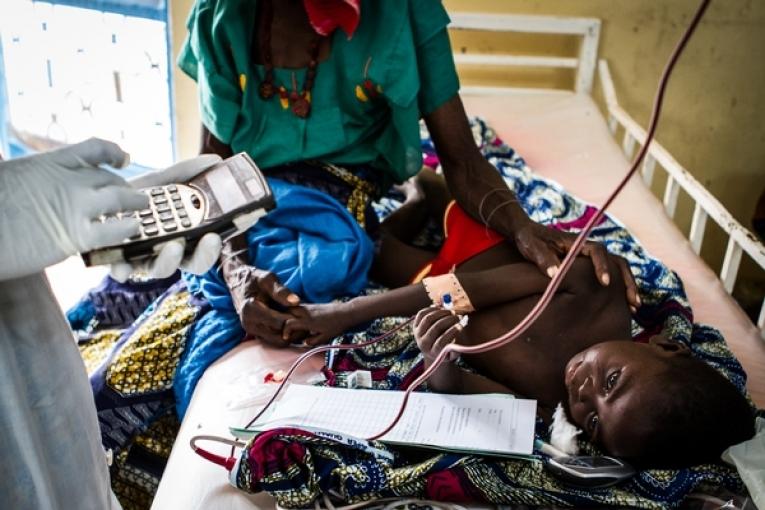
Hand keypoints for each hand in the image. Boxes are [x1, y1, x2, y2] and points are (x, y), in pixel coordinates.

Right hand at [0, 138, 147, 279]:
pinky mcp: (75, 236)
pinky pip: (114, 229)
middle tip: (134, 196)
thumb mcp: (10, 178)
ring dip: (135, 202)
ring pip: (120, 198)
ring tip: (143, 207)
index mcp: (49, 162)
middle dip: (123, 186)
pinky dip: (128, 228)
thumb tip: (32, 175)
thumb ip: (33, 176)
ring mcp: (74, 206)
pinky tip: (134, 229)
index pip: (94, 148)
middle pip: (109, 177)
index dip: (113, 152)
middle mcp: (67, 180)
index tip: (124, 158)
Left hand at [110, 154, 224, 281]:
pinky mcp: (118, 261)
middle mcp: (168, 251)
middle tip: (209, 240)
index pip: (210, 244)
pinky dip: (123, 269)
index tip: (235, 225)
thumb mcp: (161, 182)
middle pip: (192, 264)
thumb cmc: (133, 198)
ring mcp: (144, 258)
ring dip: (169, 261)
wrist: (93, 200)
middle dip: (203, 255)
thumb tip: (216, 159)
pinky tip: (123, 262)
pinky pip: (122, 271)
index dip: (224, 239)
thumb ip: (187, 173)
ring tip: (171, 245)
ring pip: (162, 270)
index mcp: (184, 236)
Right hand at [227, 266, 300, 347]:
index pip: (278, 323)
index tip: (303, 310)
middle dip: (294, 329)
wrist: (238, 283)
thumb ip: (281, 290)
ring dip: (292, 334)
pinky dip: (286, 334)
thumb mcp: (267, 279)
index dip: (293, 319)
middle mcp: (249, 324)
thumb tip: (296, 302)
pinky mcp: (256, 334)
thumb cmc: (255, 279)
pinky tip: (292, 322)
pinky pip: (275, 340)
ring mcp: (252, 331)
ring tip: (300, 320)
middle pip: (279, 336)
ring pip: (278, 341)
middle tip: (305, 317)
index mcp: (250, 310)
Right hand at [282, 302, 353, 346]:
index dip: (285, 331)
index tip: (287, 338)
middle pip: (287, 311)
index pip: (289, 323)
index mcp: (308, 321)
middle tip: (286, 329)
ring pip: (293, 307)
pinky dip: (296, 312)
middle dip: (283, 319)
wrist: (346, 313)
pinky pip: (299, 307)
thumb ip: (312, 341)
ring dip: (289, 315)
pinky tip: (300, 320)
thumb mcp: (325, 337)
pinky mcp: (312, 305)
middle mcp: (306, 312)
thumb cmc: (336, 326)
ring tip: (292, 325)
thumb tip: (304, 342)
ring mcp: (309, 307)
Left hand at [414, 306, 463, 364]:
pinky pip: (422, 313)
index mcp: (433, 353)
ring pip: (428, 319)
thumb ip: (459, 343)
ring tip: (451, 312)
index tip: (461, 326)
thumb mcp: (455, 351)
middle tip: (458, 317)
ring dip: (441, 313)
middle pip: (435, 328)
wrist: (433, 349)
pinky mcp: (415, 325)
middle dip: (449, 320)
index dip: (452, 333)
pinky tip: (442, 309)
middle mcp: (423, 344)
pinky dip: (432, 309)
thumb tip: (461, 325)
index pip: (441, 342)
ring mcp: (417, 334)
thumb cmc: (448, 349)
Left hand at [513, 221, 639, 308]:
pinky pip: (609, 277)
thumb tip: (554, 273)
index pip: (597, 251)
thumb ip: (542, 258)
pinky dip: (617, 290)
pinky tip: (623, 307)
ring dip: (627, 287)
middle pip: (617, 261)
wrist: (526, 234)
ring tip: (634, 308)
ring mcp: (590, 259)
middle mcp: (588, 249)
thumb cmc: (529, 239)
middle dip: (627, 280)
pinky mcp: (587, 268)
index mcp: (577, 242)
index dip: (602, 266)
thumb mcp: (532, 247)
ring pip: (617, 270)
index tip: (604, 282)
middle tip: (633, 301)